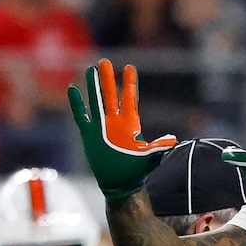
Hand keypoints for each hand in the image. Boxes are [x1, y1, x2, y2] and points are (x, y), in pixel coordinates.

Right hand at [68, 59, 175, 200]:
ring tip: (89, 70)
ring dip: (93, 87)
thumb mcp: (150, 157)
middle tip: (104, 61)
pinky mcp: (89, 135)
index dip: (129, 83)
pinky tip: (73, 89)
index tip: (129, 67)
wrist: (120, 184)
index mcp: (130, 123)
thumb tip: (173, 140)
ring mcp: (102, 127)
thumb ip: (158, 146)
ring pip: (96, 101)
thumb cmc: (136, 171)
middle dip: (108, 79)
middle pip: (110, 95)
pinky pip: (81, 116)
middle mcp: (115, 121)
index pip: (129, 98)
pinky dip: (77, 104)